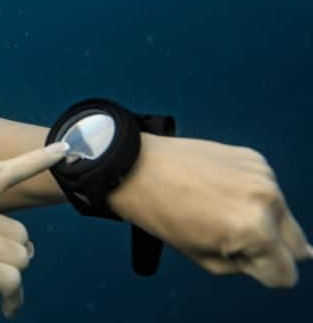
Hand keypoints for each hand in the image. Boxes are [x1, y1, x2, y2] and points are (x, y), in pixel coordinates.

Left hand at [109, 134, 311, 286]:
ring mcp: (264, 176)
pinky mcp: (256, 159)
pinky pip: (268, 191)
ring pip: (284, 216)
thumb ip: (246, 266)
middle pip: (296, 245)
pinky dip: (252, 197)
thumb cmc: (162, 213)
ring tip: (219, 210)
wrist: (137, 166)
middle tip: (230, 237)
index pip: (285, 274)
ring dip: (263, 221)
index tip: (237, 259)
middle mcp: (267, 201)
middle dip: (270, 248)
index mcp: (255, 231)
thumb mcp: (205, 258)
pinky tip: (220, 191)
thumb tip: (277, 261)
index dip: (262, 273)